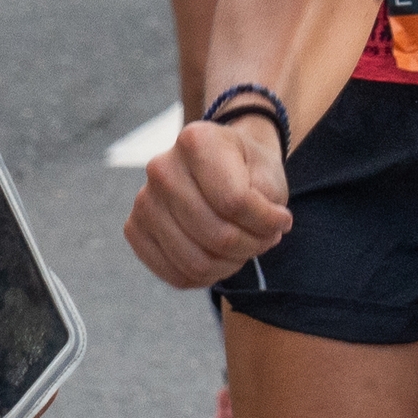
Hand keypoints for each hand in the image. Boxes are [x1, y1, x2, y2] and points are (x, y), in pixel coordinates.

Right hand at [125, 115, 292, 289]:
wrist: (220, 163)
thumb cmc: (247, 168)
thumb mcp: (270, 174)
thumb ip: (268, 206)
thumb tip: (256, 237)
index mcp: (195, 140)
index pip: (235, 202)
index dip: (267, 222)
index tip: (282, 220)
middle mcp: (161, 167)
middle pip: (215, 235)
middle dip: (251, 246)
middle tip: (265, 239)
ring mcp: (143, 200)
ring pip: (195, 262)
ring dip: (230, 265)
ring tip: (244, 248)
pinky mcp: (135, 229)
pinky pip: (174, 274)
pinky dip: (205, 277)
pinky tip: (220, 259)